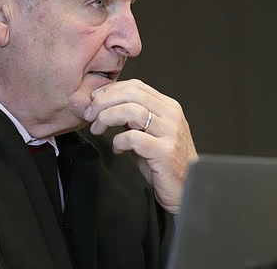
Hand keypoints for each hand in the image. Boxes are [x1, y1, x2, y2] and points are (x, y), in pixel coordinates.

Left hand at [83, 79, 196, 214]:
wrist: (185, 189)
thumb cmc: (164, 163)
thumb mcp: (150, 133)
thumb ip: (134, 117)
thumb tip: (105, 105)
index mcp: (168, 107)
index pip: (136, 86)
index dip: (111, 91)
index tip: (94, 100)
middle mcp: (171, 115)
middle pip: (132, 94)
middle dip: (104, 102)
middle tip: (90, 114)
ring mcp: (170, 132)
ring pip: (131, 111)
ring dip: (107, 118)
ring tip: (98, 129)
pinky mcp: (165, 151)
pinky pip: (134, 138)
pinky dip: (118, 141)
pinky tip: (118, 149)